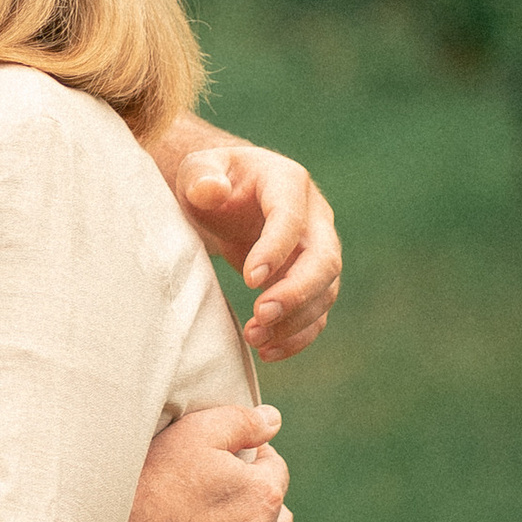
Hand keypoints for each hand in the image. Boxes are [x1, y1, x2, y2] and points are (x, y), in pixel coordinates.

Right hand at [105, 402, 291, 521]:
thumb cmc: (151, 480)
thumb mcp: (194, 433)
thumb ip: (242, 421)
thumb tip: (274, 420)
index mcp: (263, 495)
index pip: (276, 469)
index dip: (252, 460)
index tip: (224, 464)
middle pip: (280, 514)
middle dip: (258, 502)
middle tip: (219, 498)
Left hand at [159, 131, 339, 359]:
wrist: (224, 196)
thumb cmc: (209, 180)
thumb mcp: (197, 170)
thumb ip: (200, 176)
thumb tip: (211, 191)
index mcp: (287, 181)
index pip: (291, 218)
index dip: (276, 249)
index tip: (249, 280)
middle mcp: (314, 216)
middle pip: (324, 259)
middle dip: (297, 292)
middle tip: (261, 316)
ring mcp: (317, 249)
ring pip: (325, 291)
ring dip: (295, 320)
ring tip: (256, 338)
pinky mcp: (311, 280)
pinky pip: (317, 312)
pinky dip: (298, 336)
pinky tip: (269, 351)